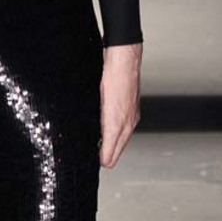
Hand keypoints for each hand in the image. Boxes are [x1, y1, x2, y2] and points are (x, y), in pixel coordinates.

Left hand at [98, 43, 141, 168]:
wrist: (125, 61)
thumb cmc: (112, 78)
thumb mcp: (98, 105)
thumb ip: (97, 128)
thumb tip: (94, 142)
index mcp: (117, 127)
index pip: (109, 159)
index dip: (98, 160)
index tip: (89, 156)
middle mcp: (128, 126)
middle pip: (115, 155)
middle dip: (103, 155)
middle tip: (90, 150)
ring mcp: (132, 120)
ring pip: (120, 144)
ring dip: (109, 145)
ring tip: (97, 139)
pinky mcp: (133, 112)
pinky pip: (123, 132)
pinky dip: (114, 133)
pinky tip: (105, 126)